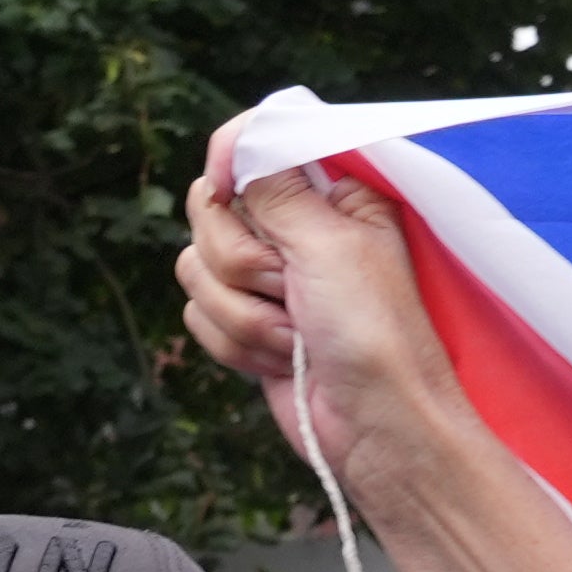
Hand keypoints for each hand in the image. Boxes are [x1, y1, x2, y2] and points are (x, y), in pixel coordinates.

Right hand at [186, 128, 482, 491]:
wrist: (376, 427)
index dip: (230, 159)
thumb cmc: (373, 336)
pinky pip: (197, 313)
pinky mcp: (248, 323)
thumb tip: (238, 147)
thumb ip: (277, 188)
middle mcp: (297, 230)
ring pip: (196, 265)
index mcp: (332, 196)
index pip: (258, 144)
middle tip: (293, 288)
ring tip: (296, 336)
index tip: (224, 185)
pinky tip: (280, 362)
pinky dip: (236, 342)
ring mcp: (268, 280)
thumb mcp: (330, 244)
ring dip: (243, 312)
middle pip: (211, 208)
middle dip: (243, 260)